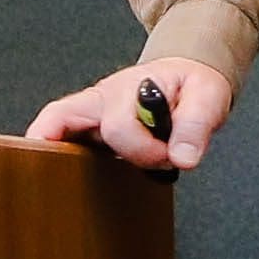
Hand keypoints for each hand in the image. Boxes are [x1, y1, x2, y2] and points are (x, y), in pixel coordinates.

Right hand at [31, 54, 227, 172]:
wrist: (184, 78)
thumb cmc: (191, 85)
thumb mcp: (207, 97)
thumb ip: (195, 126)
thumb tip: (182, 157)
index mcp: (127, 88)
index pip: (117, 126)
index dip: (142, 149)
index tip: (166, 157)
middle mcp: (98, 100)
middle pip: (64, 125)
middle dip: (95, 158)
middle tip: (135, 168)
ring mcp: (87, 116)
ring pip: (52, 133)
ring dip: (67, 161)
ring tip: (95, 178)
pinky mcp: (85, 130)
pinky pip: (59, 142)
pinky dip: (63, 162)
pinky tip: (78, 180)